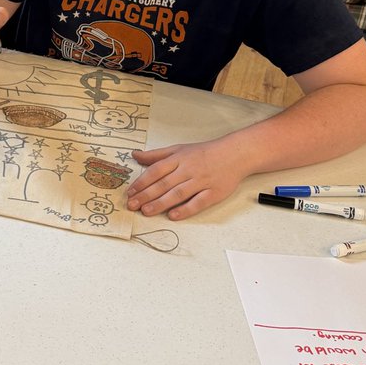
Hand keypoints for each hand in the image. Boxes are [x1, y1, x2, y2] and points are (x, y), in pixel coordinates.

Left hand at [127, 139, 245, 219]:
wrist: (235, 154)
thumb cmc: (205, 152)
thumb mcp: (179, 149)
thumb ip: (157, 155)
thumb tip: (135, 154)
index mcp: (179, 158)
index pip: (156, 170)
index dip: (142, 181)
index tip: (130, 192)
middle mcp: (189, 170)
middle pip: (164, 184)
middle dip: (146, 195)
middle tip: (132, 205)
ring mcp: (201, 181)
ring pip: (178, 194)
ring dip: (161, 203)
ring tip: (146, 211)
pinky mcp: (213, 193)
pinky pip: (198, 202)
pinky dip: (185, 210)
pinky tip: (173, 216)